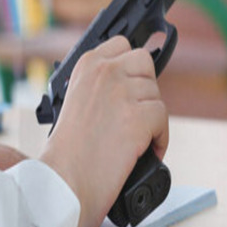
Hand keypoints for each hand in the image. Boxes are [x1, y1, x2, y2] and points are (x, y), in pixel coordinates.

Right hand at [38, 36, 168, 226]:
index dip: (130, 68)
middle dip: (143, 88)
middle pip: (145, 64)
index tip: (130, 85)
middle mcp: (105, 71)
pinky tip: (144, 152)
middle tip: (133, 115)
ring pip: (155, 94)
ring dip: (150, 118)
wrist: (63, 181)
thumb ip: (99, 84)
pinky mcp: (138, 116)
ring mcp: (122, 92)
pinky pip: (162, 119)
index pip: (123, 45)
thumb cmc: (66, 151)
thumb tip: (129, 82)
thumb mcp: (74, 100)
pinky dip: (159, 138)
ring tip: (135, 139)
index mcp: (86, 64)